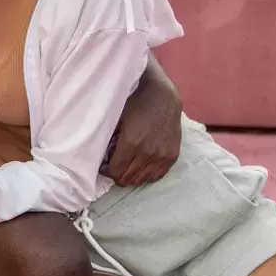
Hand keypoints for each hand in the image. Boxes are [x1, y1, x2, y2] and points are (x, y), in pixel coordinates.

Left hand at [106, 56, 181, 185]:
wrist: (163, 96)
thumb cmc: (135, 103)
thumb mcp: (116, 119)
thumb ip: (110, 139)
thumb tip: (102, 156)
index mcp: (131, 143)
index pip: (115, 172)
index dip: (107, 170)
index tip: (104, 164)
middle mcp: (148, 153)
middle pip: (128, 179)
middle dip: (117, 174)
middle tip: (113, 164)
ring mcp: (162, 156)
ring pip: (142, 180)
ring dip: (132, 175)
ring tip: (127, 163)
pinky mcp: (172, 156)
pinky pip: (157, 176)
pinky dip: (146, 174)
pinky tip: (140, 164)